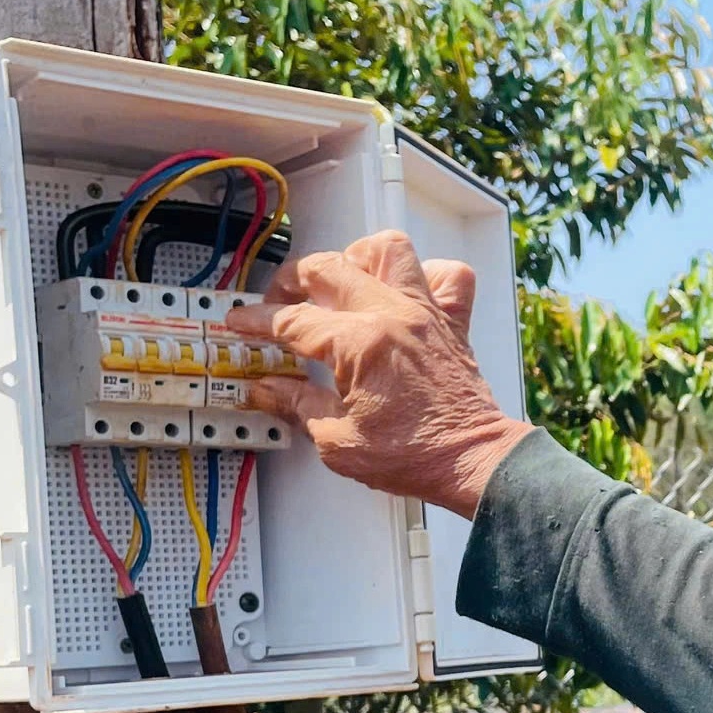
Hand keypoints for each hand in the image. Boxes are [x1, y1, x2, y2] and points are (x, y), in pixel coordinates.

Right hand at [227, 230, 532, 515]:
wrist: (471, 462)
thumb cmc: (415, 456)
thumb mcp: (337, 441)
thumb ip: (297, 405)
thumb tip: (265, 388)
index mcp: (360, 344)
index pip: (292, 320)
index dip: (257, 321)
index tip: (240, 324)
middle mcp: (393, 315)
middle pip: (328, 268)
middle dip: (291, 280)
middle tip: (278, 303)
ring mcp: (425, 313)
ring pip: (389, 249)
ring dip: (357, 256)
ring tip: (339, 280)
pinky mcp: (452, 322)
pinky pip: (448, 275)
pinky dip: (426, 273)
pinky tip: (403, 291)